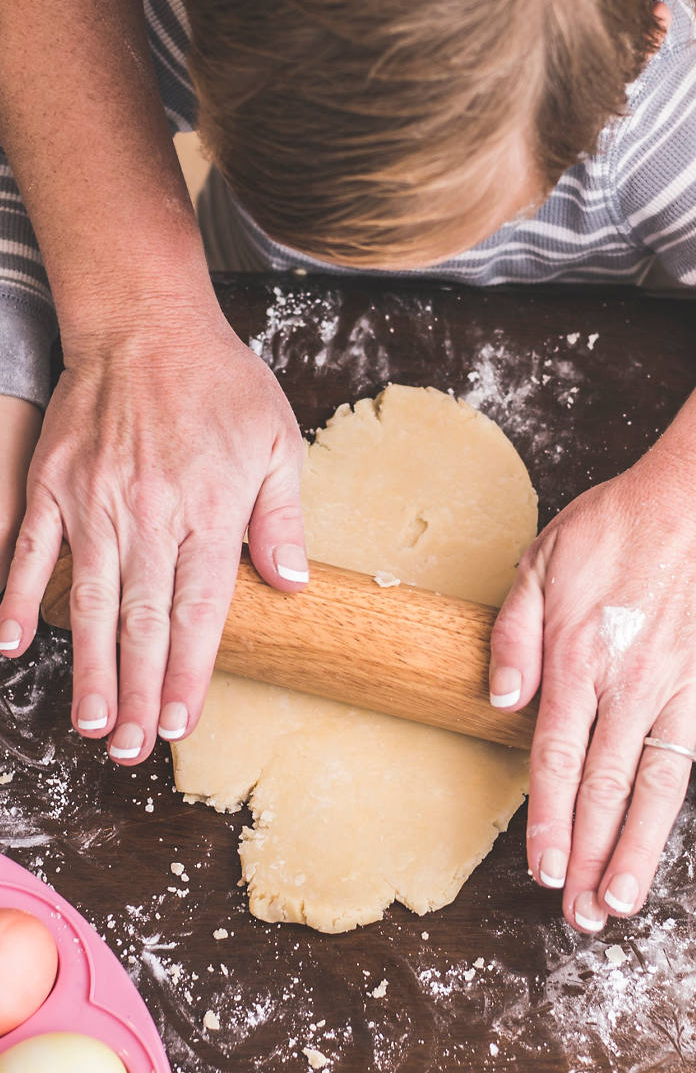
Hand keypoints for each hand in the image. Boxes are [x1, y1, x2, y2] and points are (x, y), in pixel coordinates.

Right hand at [0, 303, 306, 763]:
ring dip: (87, 666)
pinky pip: (30, 550)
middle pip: (143, 620)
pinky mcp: (53, 483)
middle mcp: (151, 514)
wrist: (145, 322)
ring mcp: (94, 500)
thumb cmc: (220, 383)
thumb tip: (290, 585)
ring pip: (89, 600)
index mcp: (210, 510)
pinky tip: (8, 645)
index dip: (188, 672)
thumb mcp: (277, 440)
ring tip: (87, 724)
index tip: (178, 724)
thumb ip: (283, 517)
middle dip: (136, 691)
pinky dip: (16, 598)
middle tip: (127, 750)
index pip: (199, 610)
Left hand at [489, 450, 695, 931]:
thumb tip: (499, 701)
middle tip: (583, 916)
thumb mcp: (541, 559)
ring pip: (664, 786)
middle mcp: (633, 683)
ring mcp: (692, 685)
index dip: (549, 822)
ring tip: (628, 902)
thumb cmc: (619, 522)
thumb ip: (513, 634)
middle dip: (590, 858)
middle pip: (605, 788)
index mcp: (579, 658)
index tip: (544, 871)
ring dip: (645, 850)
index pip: (556, 759)